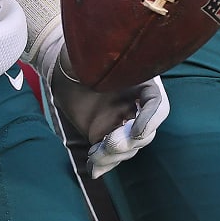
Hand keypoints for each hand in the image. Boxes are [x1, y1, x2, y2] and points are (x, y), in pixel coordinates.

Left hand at [28, 23, 169, 178]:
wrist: (62, 69)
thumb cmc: (82, 54)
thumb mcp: (93, 52)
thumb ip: (101, 58)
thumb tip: (101, 55)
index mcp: (143, 82)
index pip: (157, 104)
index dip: (150, 119)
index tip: (137, 131)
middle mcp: (136, 105)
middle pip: (143, 132)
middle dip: (128, 141)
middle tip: (111, 142)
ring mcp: (121, 122)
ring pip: (126, 148)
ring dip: (113, 155)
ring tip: (95, 156)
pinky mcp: (104, 134)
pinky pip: (109, 154)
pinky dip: (103, 164)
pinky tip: (93, 168)